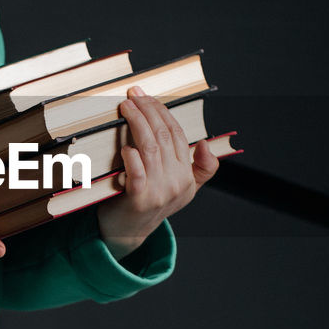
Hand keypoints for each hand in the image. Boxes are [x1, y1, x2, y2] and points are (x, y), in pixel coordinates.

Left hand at [96, 86, 218, 258]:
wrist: (129, 232)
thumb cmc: (151, 202)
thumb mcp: (184, 188)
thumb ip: (201, 168)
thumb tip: (204, 144)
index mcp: (187, 176)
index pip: (178, 134)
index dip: (162, 111)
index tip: (147, 96)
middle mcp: (176, 183)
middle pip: (163, 136)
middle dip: (148, 111)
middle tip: (134, 95)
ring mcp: (158, 192)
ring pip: (150, 148)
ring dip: (137, 123)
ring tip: (126, 108)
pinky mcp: (137, 200)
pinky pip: (136, 172)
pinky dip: (131, 157)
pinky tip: (125, 146)